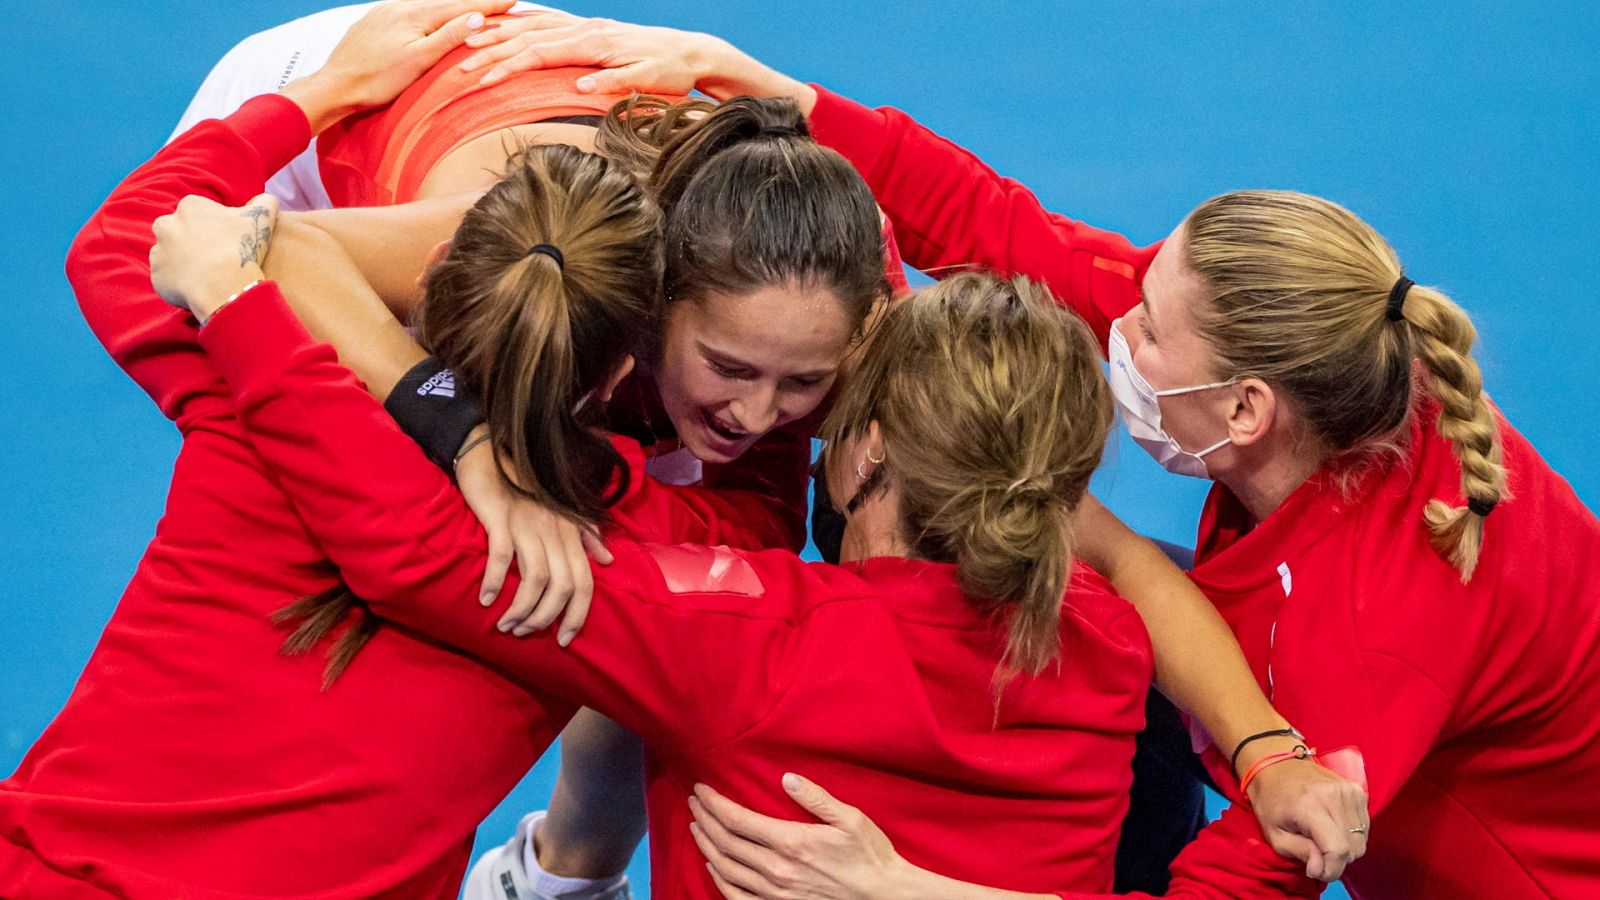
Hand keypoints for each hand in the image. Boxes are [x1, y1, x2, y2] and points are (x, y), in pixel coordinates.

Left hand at [151, 193, 276, 322]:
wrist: (224, 286)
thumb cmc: (241, 248)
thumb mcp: (263, 218)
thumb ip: (265, 202)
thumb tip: (266, 200)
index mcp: (189, 206)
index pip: (199, 213)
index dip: (215, 227)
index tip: (228, 241)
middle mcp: (166, 224)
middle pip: (179, 231)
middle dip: (193, 241)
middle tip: (216, 257)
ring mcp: (159, 250)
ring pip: (171, 254)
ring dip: (185, 261)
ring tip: (208, 274)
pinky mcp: (156, 274)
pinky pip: (167, 277)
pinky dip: (179, 282)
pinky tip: (199, 287)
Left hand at [283, 0, 513, 129]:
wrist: (335, 86)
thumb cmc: (378, 80)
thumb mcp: (419, 61)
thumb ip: (448, 37)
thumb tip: (476, 17)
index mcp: (415, 14)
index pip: (461, 7)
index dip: (488, 5)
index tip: (512, 1)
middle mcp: (399, 6)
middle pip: (445, 3)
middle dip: (472, 4)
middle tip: (498, 4)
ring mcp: (384, 12)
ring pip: (426, 7)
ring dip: (450, 9)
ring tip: (469, 12)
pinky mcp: (373, 22)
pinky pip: (409, 13)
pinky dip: (428, 15)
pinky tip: (431, 20)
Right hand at [454, 429, 612, 645]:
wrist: (493, 456)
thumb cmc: (527, 489)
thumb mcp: (563, 513)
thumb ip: (586, 537)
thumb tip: (608, 561)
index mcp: (570, 535)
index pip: (585, 583)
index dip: (577, 615)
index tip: (564, 639)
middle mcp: (555, 532)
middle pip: (563, 587)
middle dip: (546, 618)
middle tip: (524, 633)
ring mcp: (530, 525)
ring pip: (536, 578)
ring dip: (521, 608)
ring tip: (506, 625)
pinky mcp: (503, 519)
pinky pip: (503, 556)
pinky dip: (496, 581)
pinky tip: (485, 599)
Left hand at [456, 12, 812, 110]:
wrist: (693, 55)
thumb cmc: (640, 60)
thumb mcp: (594, 54)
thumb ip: (562, 53)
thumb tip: (522, 55)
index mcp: (576, 30)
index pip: (524, 29)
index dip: (489, 36)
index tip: (453, 49)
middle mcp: (589, 33)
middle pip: (532, 38)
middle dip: (492, 51)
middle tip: (457, 67)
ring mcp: (614, 49)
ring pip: (564, 52)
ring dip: (525, 63)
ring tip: (493, 78)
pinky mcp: (641, 68)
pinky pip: (618, 75)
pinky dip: (600, 81)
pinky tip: (580, 89)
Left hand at [687, 775, 912, 899]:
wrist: (883, 897)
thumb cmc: (869, 855)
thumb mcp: (850, 819)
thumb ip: (816, 797)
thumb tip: (787, 778)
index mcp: (791, 842)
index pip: (737, 820)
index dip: (714, 803)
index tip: (702, 789)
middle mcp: (777, 869)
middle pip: (725, 841)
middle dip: (704, 819)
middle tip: (694, 802)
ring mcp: (775, 894)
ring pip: (726, 868)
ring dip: (706, 845)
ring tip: (697, 827)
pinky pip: (737, 897)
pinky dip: (719, 880)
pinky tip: (713, 865)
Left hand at [1243, 746, 1370, 880]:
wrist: (1275, 765)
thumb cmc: (1271, 801)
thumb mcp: (1274, 834)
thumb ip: (1300, 853)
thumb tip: (1321, 869)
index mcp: (1310, 806)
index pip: (1338, 850)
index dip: (1330, 870)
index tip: (1315, 871)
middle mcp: (1335, 796)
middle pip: (1353, 849)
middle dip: (1336, 861)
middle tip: (1315, 854)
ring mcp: (1349, 791)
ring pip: (1361, 840)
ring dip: (1345, 849)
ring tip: (1321, 838)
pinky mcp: (1357, 790)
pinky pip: (1364, 827)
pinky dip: (1350, 835)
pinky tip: (1331, 827)